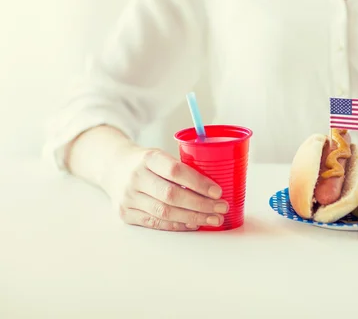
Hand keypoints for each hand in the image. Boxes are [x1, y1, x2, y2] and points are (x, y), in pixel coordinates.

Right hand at [105, 146, 228, 230]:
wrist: (113, 167)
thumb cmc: (145, 162)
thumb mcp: (160, 155)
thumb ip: (181, 168)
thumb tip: (214, 188)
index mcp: (148, 158)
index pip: (175, 171)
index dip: (199, 183)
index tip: (218, 191)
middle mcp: (136, 177)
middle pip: (172, 195)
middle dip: (201, 205)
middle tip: (221, 208)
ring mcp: (128, 197)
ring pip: (165, 212)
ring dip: (193, 218)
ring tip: (213, 219)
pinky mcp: (126, 214)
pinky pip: (156, 223)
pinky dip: (177, 225)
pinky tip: (193, 224)